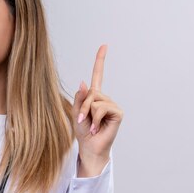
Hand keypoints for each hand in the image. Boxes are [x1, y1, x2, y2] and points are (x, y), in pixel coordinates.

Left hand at [72, 44, 123, 175]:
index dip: (100, 60)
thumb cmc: (82, 132)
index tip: (104, 45)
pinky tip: (97, 128)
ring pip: (95, 100)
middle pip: (90, 92)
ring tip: (90, 126)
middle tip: (82, 121)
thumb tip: (84, 82)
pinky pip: (101, 108)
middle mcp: (105, 98)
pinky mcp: (118, 112)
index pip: (98, 75)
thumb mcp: (76, 113)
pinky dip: (95, 119)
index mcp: (94, 96)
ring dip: (88, 114)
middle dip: (83, 106)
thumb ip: (79, 98)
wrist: (89, 147)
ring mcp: (113, 105)